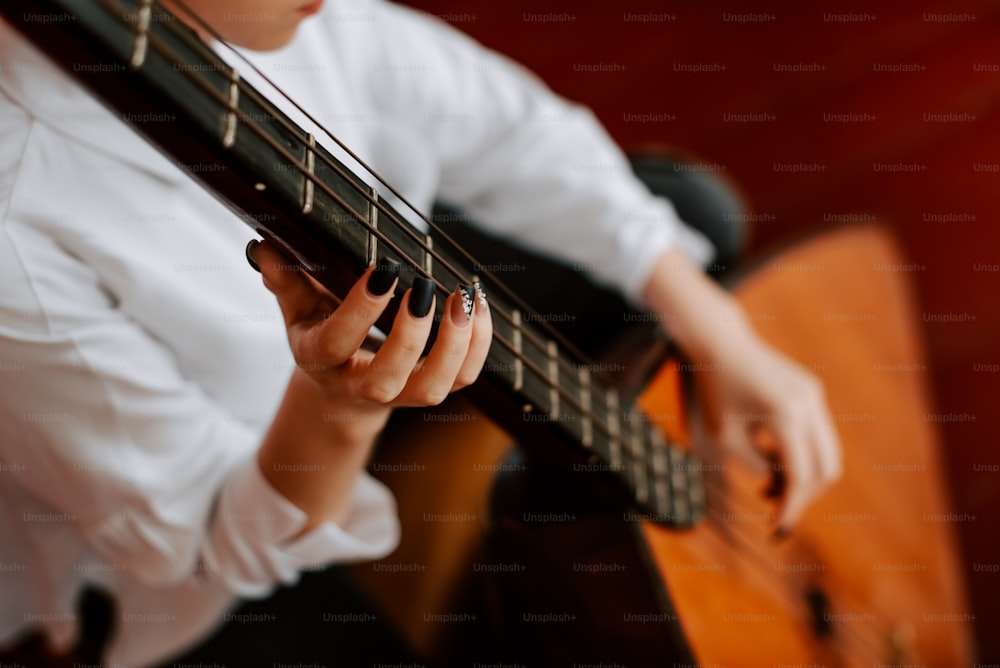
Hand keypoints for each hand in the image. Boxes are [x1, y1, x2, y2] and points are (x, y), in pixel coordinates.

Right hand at [249, 240, 491, 422]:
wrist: (342, 384)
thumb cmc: (321, 331)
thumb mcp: (298, 307)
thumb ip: (285, 280)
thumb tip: (263, 248)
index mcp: (320, 359)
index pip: (336, 342)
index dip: (360, 311)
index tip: (384, 270)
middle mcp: (359, 385)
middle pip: (387, 379)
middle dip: (410, 336)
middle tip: (424, 289)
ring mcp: (399, 394)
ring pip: (433, 388)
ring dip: (455, 345)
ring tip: (462, 298)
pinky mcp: (430, 389)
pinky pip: (462, 379)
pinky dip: (478, 345)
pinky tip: (478, 306)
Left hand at [642, 248, 840, 533]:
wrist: (719, 344)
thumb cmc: (714, 391)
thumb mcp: (725, 437)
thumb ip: (755, 465)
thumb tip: (781, 484)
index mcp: (785, 414)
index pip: (800, 476)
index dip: (791, 509)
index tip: (777, 532)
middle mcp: (808, 403)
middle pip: (826, 470)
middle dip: (803, 497)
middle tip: (773, 511)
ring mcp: (814, 396)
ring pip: (827, 454)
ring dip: (804, 478)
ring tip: (767, 489)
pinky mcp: (811, 392)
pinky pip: (817, 436)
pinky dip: (802, 457)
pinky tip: (772, 463)